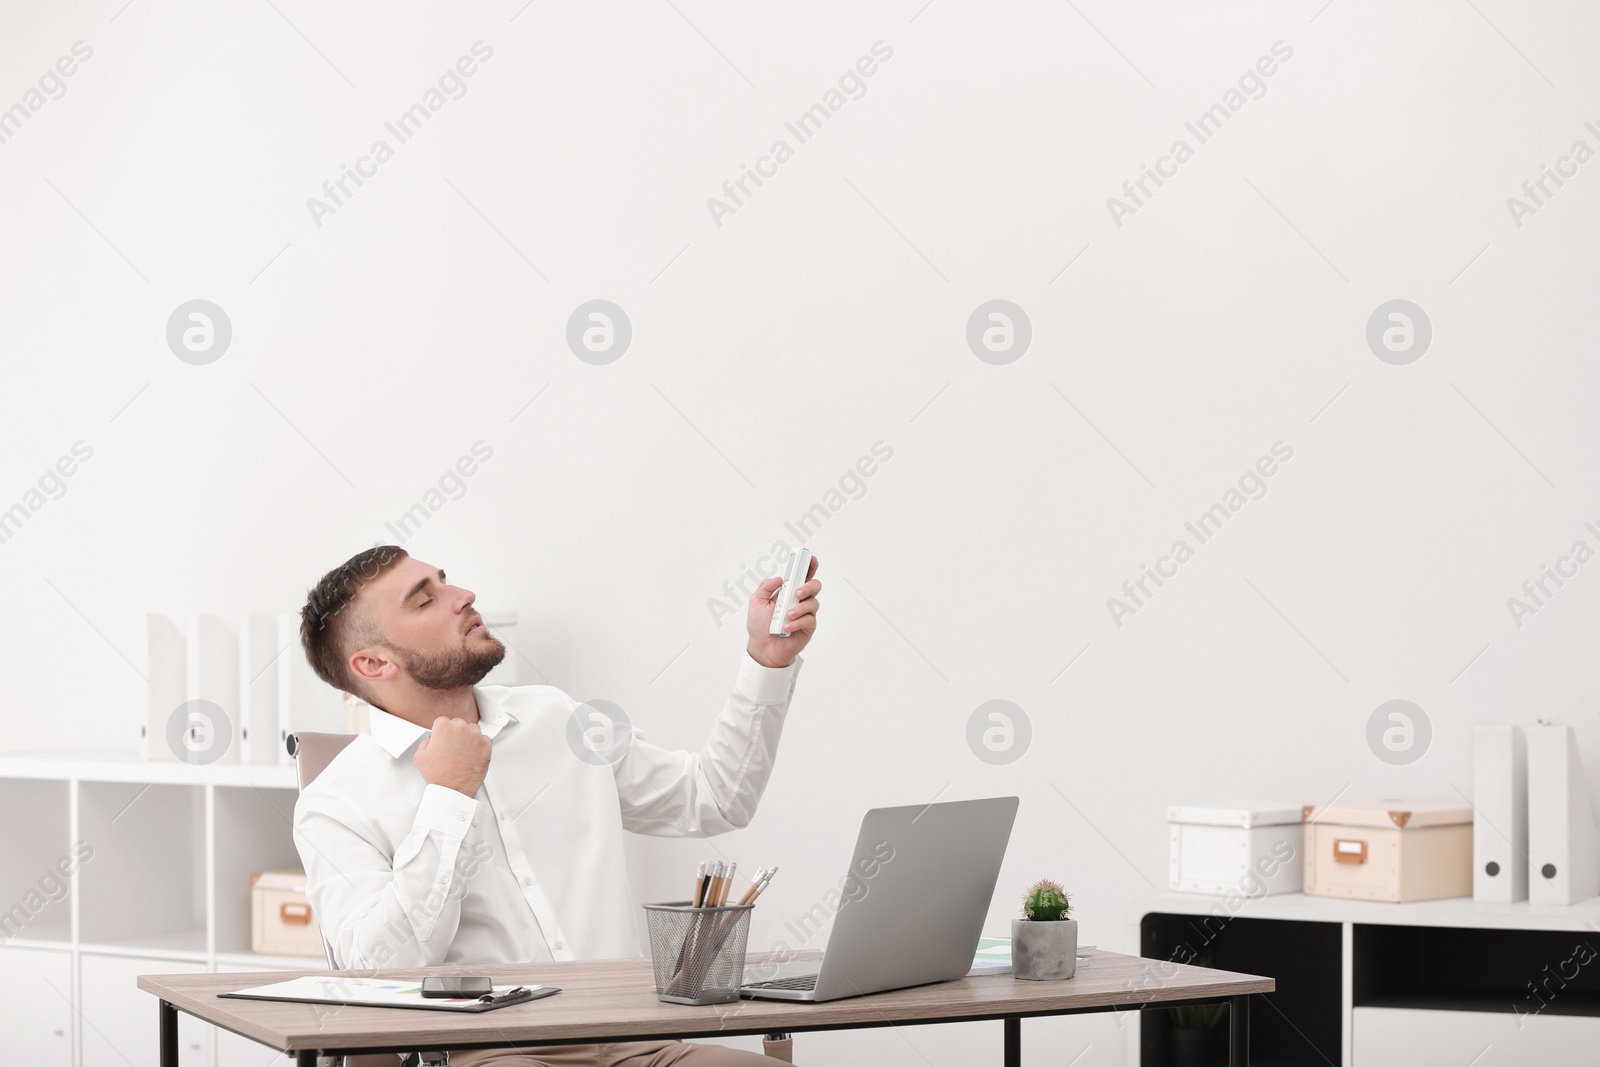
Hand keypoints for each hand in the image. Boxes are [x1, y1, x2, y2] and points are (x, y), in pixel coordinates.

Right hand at [413, 717, 491, 797]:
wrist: (452, 790)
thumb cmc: (438, 775)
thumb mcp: (420, 756)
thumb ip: (425, 742)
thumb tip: (431, 740)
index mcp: (444, 727)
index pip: (443, 721)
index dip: (442, 732)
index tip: (443, 738)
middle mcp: (461, 728)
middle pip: (458, 724)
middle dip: (455, 733)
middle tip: (452, 748)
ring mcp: (475, 736)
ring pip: (472, 730)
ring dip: (468, 738)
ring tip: (462, 752)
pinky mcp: (486, 745)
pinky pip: (484, 740)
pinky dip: (479, 746)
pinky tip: (471, 755)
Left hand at [745, 554, 820, 668]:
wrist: (762, 648)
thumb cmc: (760, 625)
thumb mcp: (756, 602)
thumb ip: (765, 587)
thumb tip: (778, 578)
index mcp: (788, 591)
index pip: (802, 576)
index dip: (809, 566)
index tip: (811, 559)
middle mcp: (799, 600)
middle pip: (814, 586)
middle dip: (807, 586)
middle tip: (796, 593)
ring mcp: (805, 613)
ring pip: (813, 603)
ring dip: (799, 608)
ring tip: (786, 616)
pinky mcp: (808, 627)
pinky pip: (809, 620)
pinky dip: (796, 622)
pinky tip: (786, 627)